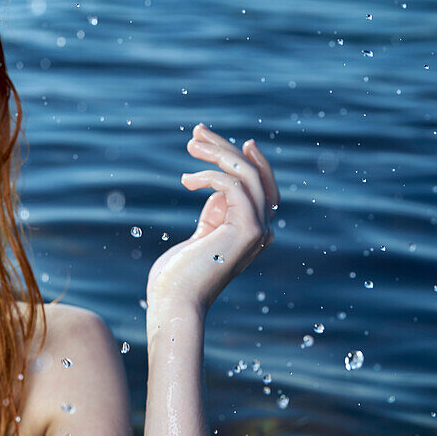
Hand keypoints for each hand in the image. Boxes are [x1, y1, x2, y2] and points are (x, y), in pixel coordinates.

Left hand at [145, 124, 278, 314]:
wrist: (174, 303)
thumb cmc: (177, 276)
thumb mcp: (198, 238)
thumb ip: (213, 215)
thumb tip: (216, 189)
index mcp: (252, 232)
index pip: (261, 187)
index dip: (250, 160)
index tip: (225, 141)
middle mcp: (262, 231)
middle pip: (255, 175)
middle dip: (226, 148)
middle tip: (197, 132)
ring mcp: (258, 231)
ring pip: (249, 175)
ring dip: (219, 153)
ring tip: (191, 144)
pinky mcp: (248, 231)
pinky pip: (234, 186)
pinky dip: (210, 175)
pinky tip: (186, 181)